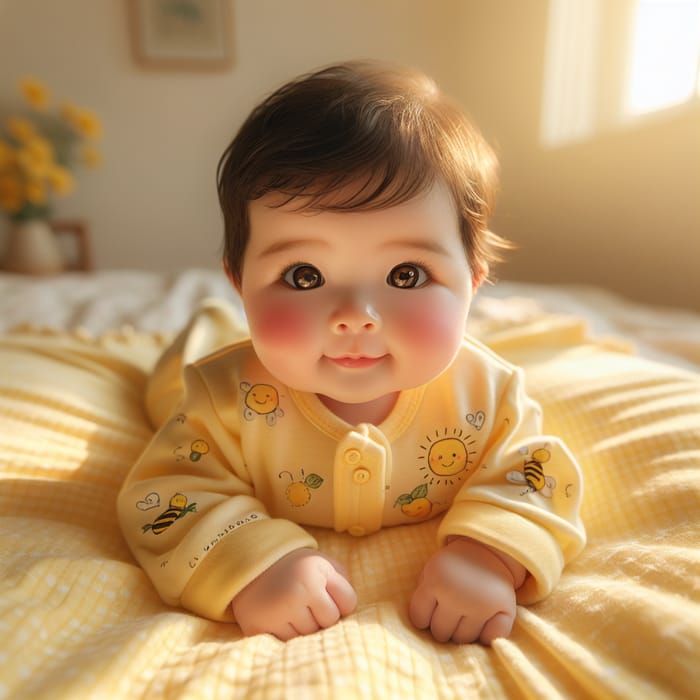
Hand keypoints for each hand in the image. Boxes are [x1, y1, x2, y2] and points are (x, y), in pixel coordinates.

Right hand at [231, 548, 356, 639]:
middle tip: (306, 599)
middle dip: (322, 614)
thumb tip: (351, 614)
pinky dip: (287, 633)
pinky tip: (279, 616)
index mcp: (314, 572)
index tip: (327, 592)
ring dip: (305, 626)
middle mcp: (296, 592)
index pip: (348, 604)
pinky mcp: (259, 628)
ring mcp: (276, 612)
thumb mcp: (323, 563)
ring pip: (309, 637)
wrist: (251, 564)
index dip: (340, 600)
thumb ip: (344, 583)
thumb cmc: (297, 567)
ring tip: (292, 606)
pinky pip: (287, 644)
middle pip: (329, 623)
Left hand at [409, 538, 521, 644]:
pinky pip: (490, 639)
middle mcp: (457, 595)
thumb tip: (423, 627)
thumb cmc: (455, 564)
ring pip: (463, 640)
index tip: (430, 610)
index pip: (419, 619)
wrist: (488, 547)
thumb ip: (422, 596)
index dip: (422, 617)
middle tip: (450, 612)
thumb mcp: (431, 570)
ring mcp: (481, 604)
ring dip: (462, 631)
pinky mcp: (504, 609)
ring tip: (466, 613)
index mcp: (436, 582)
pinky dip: (487, 635)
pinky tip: (484, 620)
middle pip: (440, 633)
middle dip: (442, 626)